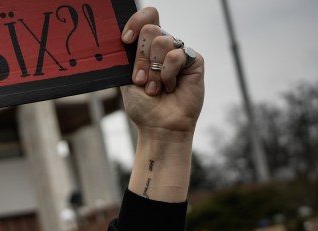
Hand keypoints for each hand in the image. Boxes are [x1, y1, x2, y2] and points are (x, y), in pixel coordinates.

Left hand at [120, 7, 204, 139]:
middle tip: (141, 80)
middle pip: (151, 30)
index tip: (126, 40)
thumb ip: (127, 58)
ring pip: (163, 41)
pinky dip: (168, 73)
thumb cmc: (143, 106)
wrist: (159, 126)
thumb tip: (123, 38)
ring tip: (155, 88)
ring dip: (154, 70)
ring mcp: (178, 52)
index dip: (136, 22)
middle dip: (141, 58)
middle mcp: (162, 47)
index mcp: (145, 48)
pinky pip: (177, 54)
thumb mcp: (126, 80)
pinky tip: (170, 87)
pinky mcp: (193, 60)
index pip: (145, 19)